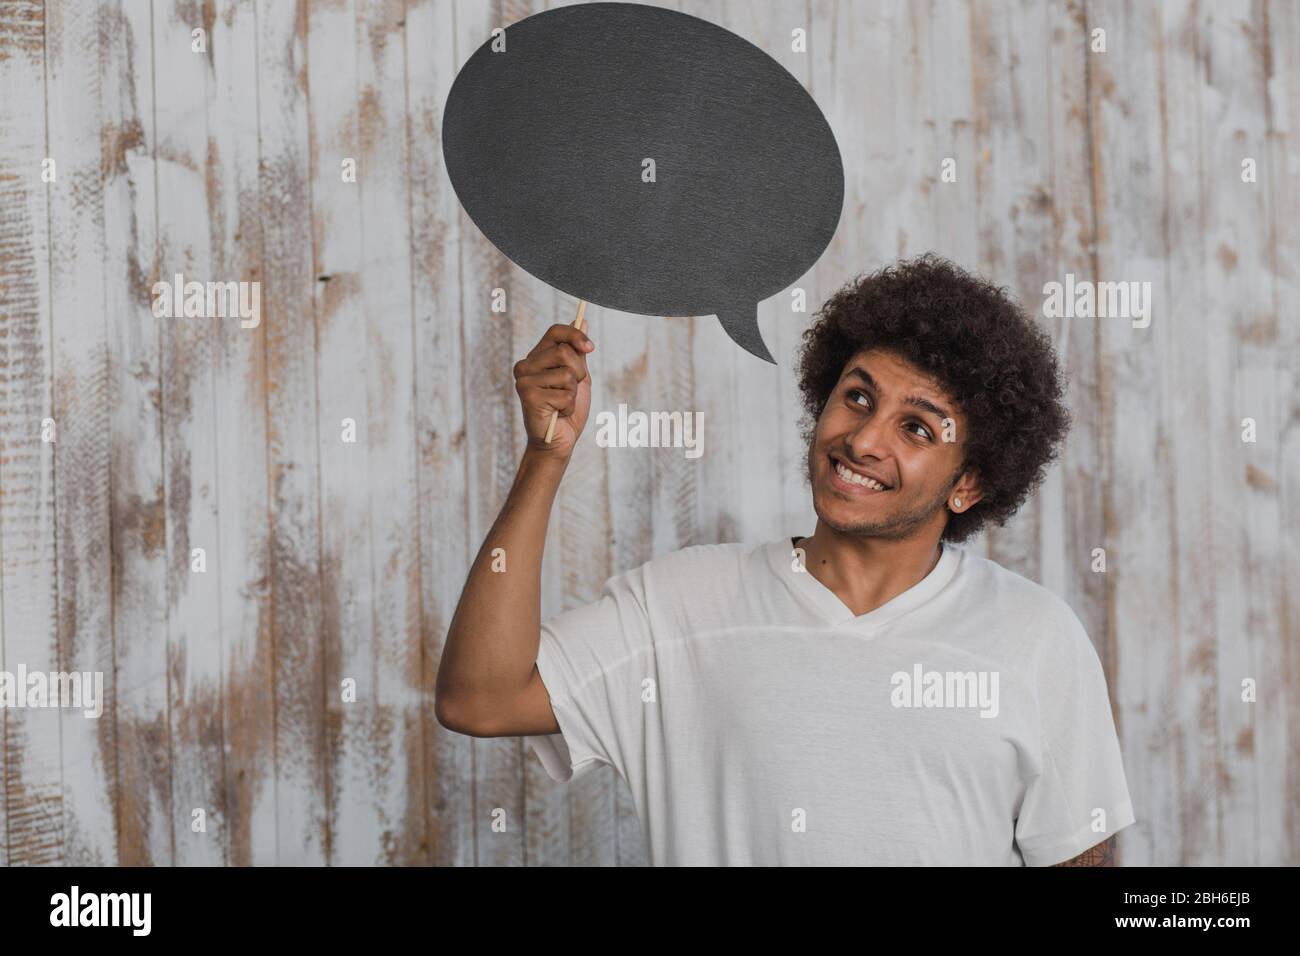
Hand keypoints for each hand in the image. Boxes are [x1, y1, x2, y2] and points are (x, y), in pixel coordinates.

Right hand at [514, 322, 593, 459]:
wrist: (558, 441)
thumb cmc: (567, 410)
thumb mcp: (577, 377)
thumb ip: (578, 352)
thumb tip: (582, 320)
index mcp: (536, 357)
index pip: (555, 331)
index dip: (575, 335)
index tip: (590, 348)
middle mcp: (526, 365)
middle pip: (564, 352)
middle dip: (578, 373)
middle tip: (571, 390)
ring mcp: (524, 381)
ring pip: (567, 374)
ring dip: (573, 393)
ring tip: (562, 404)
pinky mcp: (528, 396)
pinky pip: (565, 394)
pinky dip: (569, 407)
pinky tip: (558, 414)